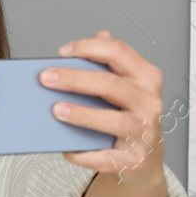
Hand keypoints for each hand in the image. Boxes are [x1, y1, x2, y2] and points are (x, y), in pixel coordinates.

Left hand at [41, 30, 165, 183]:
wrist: (145, 159)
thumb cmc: (130, 118)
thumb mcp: (126, 86)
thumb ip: (110, 63)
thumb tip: (96, 36)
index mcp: (146, 78)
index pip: (119, 52)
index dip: (89, 47)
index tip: (63, 51)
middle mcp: (149, 103)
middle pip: (111, 85)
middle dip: (75, 79)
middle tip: (47, 79)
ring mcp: (145, 132)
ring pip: (114, 120)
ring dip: (82, 115)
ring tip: (57, 110)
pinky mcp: (134, 159)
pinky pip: (104, 156)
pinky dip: (83, 153)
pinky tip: (66, 147)